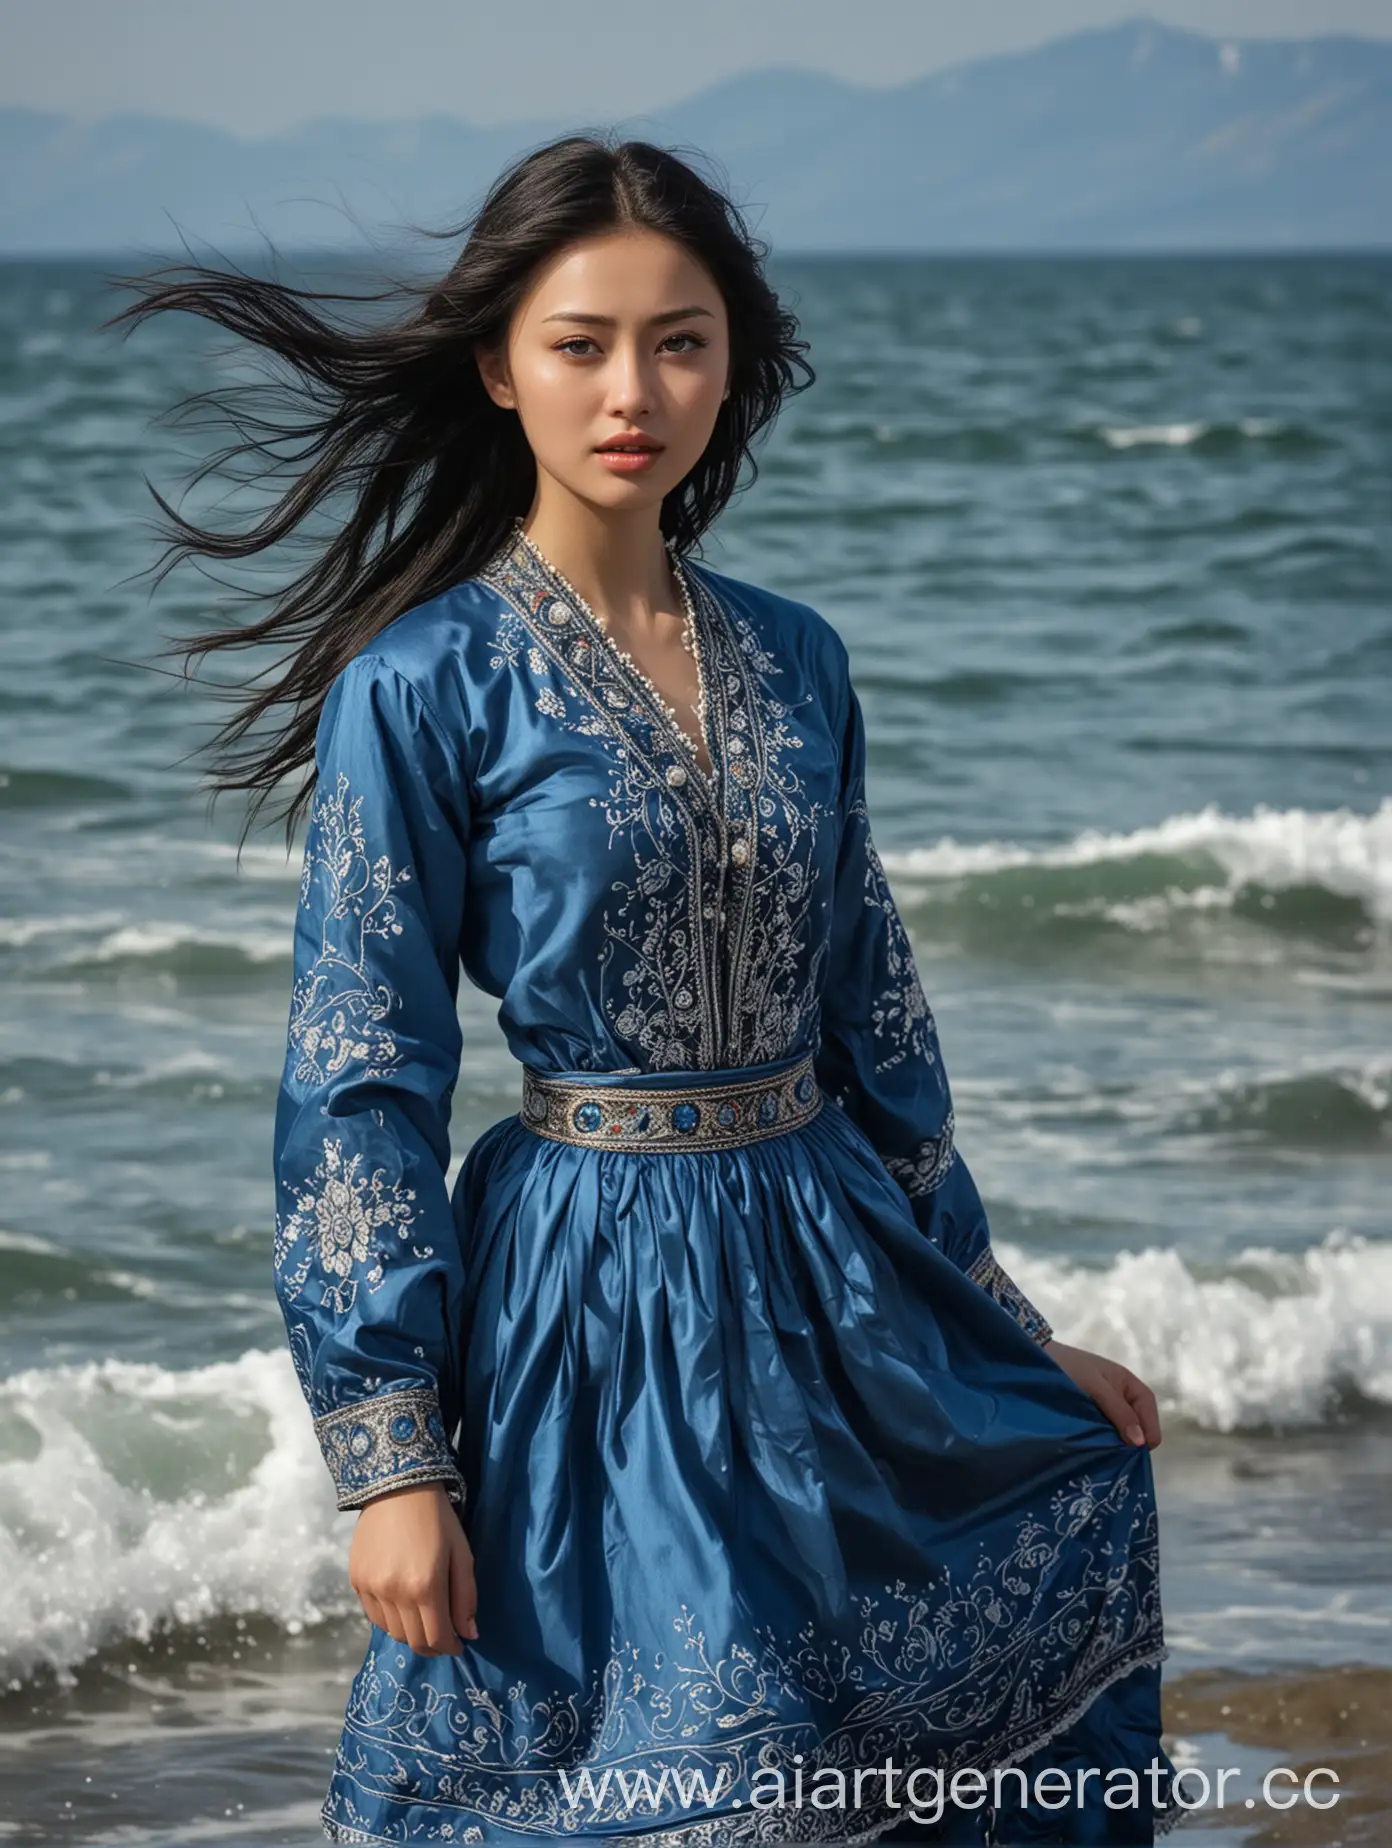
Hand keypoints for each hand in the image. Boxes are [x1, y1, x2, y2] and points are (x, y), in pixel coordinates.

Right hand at [348, 1481, 477, 1654]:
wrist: (396, 1487)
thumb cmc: (437, 1518)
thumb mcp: (462, 1553)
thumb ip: (466, 1597)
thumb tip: (469, 1634)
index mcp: (426, 1587)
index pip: (437, 1638)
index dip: (450, 1647)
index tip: (458, 1643)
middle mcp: (395, 1593)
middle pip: (414, 1640)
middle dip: (432, 1645)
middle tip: (443, 1636)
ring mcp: (372, 1589)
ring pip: (393, 1631)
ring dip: (411, 1632)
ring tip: (423, 1618)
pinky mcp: (356, 1581)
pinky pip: (374, 1616)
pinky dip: (390, 1619)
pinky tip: (401, 1605)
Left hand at [1044, 1340, 1161, 1449]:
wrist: (1035, 1360)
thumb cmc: (1068, 1367)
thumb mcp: (1096, 1386)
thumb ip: (1119, 1411)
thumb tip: (1140, 1442)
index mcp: (1129, 1385)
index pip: (1149, 1411)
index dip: (1147, 1431)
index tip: (1137, 1452)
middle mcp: (1121, 1398)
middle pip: (1137, 1425)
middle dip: (1131, 1441)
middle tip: (1118, 1456)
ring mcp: (1105, 1409)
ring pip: (1120, 1432)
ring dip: (1116, 1444)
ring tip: (1105, 1455)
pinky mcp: (1091, 1418)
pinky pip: (1104, 1433)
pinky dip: (1103, 1442)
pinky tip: (1094, 1449)